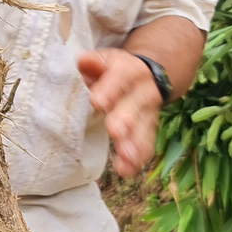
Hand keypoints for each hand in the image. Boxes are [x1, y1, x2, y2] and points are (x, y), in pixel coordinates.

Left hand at [76, 49, 164, 177]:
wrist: (147, 76)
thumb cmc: (114, 70)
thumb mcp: (105, 61)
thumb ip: (94, 62)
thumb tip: (83, 60)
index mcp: (129, 71)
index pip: (120, 78)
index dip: (110, 89)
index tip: (97, 102)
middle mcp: (143, 92)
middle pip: (135, 106)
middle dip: (125, 119)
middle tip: (115, 131)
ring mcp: (148, 112)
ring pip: (143, 129)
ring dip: (135, 144)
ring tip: (126, 159)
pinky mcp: (148, 130)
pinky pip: (145, 145)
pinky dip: (137, 159)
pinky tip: (127, 171)